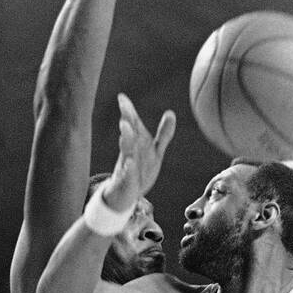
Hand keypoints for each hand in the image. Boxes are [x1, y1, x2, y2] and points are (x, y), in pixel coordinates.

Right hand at [104, 92, 175, 211]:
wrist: (124, 196)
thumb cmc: (140, 170)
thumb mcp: (155, 152)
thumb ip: (163, 134)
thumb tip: (171, 112)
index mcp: (137, 144)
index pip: (133, 124)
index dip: (129, 110)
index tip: (121, 96)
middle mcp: (130, 152)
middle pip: (129, 134)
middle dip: (127, 120)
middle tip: (123, 106)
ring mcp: (127, 166)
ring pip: (126, 152)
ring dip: (126, 139)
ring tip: (125, 127)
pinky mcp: (126, 181)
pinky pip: (127, 175)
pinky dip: (128, 168)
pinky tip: (129, 163)